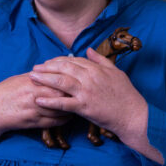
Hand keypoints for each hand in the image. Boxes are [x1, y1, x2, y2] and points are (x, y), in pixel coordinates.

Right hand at [0, 73, 72, 135]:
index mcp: (31, 82)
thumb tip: (53, 68)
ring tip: (79, 104)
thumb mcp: (19, 79)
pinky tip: (69, 116)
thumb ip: (37, 76)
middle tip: (84, 92)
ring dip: (71, 108)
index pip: (56, 79)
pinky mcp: (33, 123)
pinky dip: (63, 119)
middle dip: (74, 93)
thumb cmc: (5, 92)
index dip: (70, 79)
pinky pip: (53, 122)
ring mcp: (34, 111)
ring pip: (59, 110)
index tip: (79, 78)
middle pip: (61, 94)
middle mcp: (34, 96)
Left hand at [29, 47, 147, 142]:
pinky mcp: (85, 107)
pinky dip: (50, 101)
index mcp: (97, 69)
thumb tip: (89, 50)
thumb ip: (101, 60)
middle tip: (35, 68)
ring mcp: (86, 92)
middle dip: (47, 67)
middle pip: (64, 68)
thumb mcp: (116, 73)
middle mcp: (90, 78)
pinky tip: (38, 100)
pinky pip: (63, 103)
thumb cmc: (126, 95)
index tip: (48, 62)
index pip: (73, 60)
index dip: (59, 61)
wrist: (133, 115)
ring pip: (61, 82)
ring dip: (44, 79)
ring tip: (32, 78)